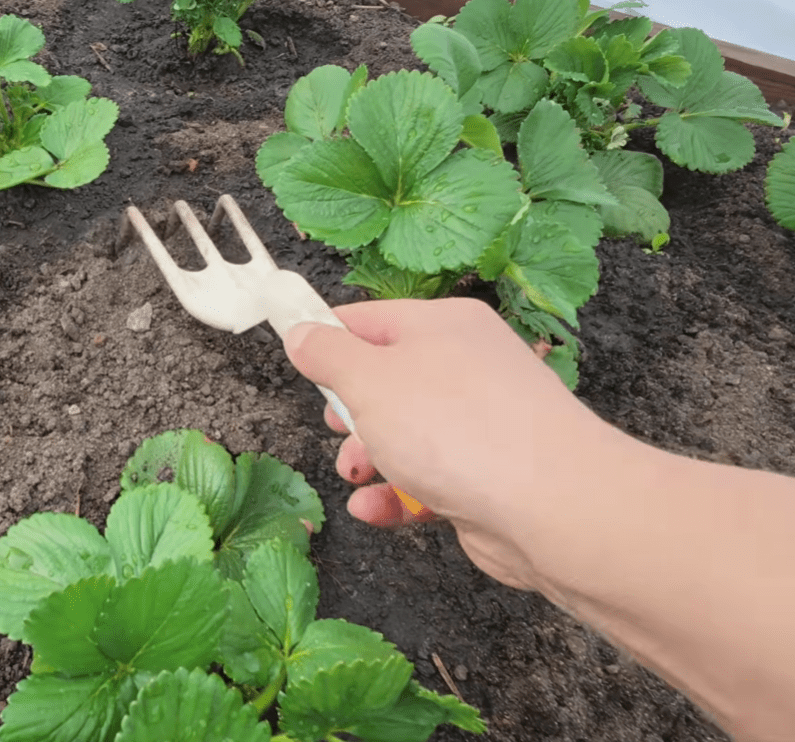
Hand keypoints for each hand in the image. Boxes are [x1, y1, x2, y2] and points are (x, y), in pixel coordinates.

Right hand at [284, 298, 620, 588]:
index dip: (326, 339)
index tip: (295, 364)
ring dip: (368, 458)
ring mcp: (479, 423)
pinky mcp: (485, 476)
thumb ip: (328, 354)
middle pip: (385, 381)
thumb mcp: (370, 379)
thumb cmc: (452, 428)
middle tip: (336, 426)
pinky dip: (397, 494)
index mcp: (442, 325)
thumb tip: (302, 331)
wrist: (550, 505)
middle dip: (349, 411)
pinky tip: (375, 510)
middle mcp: (464, 366)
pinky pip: (427, 478)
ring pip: (403, 434)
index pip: (369, 320)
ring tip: (357, 476)